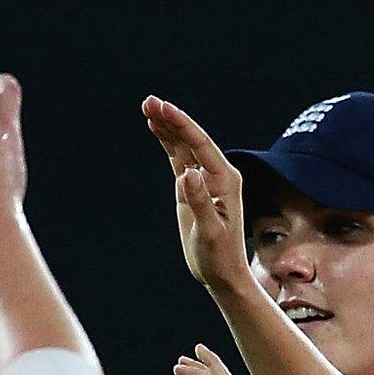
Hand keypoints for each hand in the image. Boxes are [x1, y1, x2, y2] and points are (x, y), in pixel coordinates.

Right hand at [142, 95, 248, 290]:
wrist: (222, 273)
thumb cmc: (220, 256)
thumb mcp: (211, 232)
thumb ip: (201, 202)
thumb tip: (188, 173)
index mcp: (225, 180)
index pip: (200, 145)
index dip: (181, 125)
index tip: (163, 109)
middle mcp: (217, 173)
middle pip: (191, 139)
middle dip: (171, 119)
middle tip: (149, 101)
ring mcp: (204, 178)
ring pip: (183, 146)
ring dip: (167, 126)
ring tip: (147, 107)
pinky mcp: (192, 187)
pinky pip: (178, 158)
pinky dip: (167, 143)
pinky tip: (155, 127)